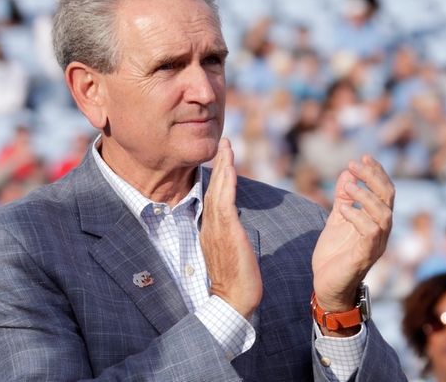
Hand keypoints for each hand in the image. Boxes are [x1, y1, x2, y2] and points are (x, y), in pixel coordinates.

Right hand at [200, 138, 261, 318]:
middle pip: (212, 189)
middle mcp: (210, 227)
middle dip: (218, 165)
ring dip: (222, 167)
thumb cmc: (235, 283)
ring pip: (217, 191)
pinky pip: (225, 201)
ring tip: (226, 147)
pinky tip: (229, 168)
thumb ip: (230, 239)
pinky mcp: (227, 232)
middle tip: (223, 143)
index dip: (217, 179)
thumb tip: (236, 230)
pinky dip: (226, 182)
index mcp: (210, 232)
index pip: (212, 199)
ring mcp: (216, 229)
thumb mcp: (230, 255)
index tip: (222, 161)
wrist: (233, 301)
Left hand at [311, 155, 393, 312]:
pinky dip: (357, 216)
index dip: (377, 173)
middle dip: (373, 177)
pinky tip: (343, 209)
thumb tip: (347, 173)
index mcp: (376, 221)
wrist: (327, 287)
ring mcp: (376, 244)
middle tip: (354, 164)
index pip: (385, 192)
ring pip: (383, 214)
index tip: (363, 157)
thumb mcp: (337, 220)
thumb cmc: (334, 256)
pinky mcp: (365, 255)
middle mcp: (381, 232)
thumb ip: (343, 199)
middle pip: (388, 198)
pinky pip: (370, 232)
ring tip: (348, 186)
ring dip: (365, 196)